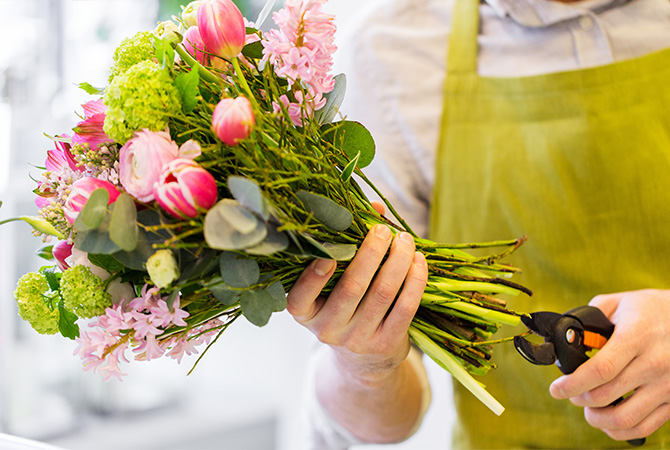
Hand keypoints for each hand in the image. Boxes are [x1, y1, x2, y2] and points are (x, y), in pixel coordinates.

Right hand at [286, 203, 427, 383]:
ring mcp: (357, 339)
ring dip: (397, 261)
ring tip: (405, 239)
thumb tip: (375, 207)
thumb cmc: (344, 304)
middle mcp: (327, 329)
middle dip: (370, 254)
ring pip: (382, 293)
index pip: (301, 297)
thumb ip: (348, 242)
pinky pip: (405, 308)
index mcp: (305, 312)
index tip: (327, 255)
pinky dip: (415, 281)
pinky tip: (418, 261)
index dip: (312, 277)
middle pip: (352, 288)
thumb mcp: (332, 283)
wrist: (362, 359)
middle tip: (383, 231)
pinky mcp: (385, 344)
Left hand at [549, 289, 669, 441]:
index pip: (601, 370)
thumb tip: (566, 336)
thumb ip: (590, 316)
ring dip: (597, 418)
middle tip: (569, 394)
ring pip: (625, 418)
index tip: (556, 389)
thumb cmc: (649, 310)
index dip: (573, 384)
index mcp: (636, 337)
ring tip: (587, 408)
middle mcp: (654, 363)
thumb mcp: (618, 302)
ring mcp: (667, 385)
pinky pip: (644, 427)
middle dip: (579, 398)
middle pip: (607, 395)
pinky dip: (620, 431)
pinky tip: (608, 420)